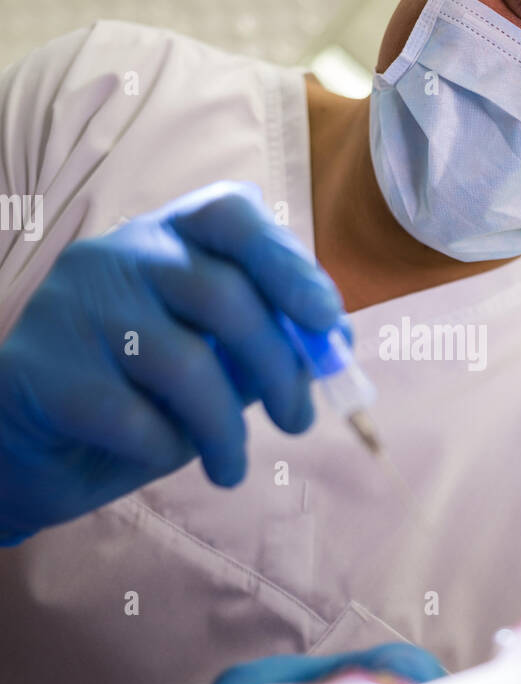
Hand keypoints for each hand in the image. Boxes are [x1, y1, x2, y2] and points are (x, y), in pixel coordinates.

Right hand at [0, 182, 344, 542]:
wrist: (17, 447)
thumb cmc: (125, 399)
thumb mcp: (201, 365)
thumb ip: (256, 347)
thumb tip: (328, 350)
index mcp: (159, 239)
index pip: (230, 215)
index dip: (289, 262)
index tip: (326, 319)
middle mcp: (115, 257)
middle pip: (223, 295)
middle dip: (278, 368)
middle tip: (298, 421)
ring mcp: (72, 308)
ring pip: (185, 364)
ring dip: (227, 431)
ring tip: (231, 468)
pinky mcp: (44, 371)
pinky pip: (136, 418)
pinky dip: (166, 449)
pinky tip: (161, 458)